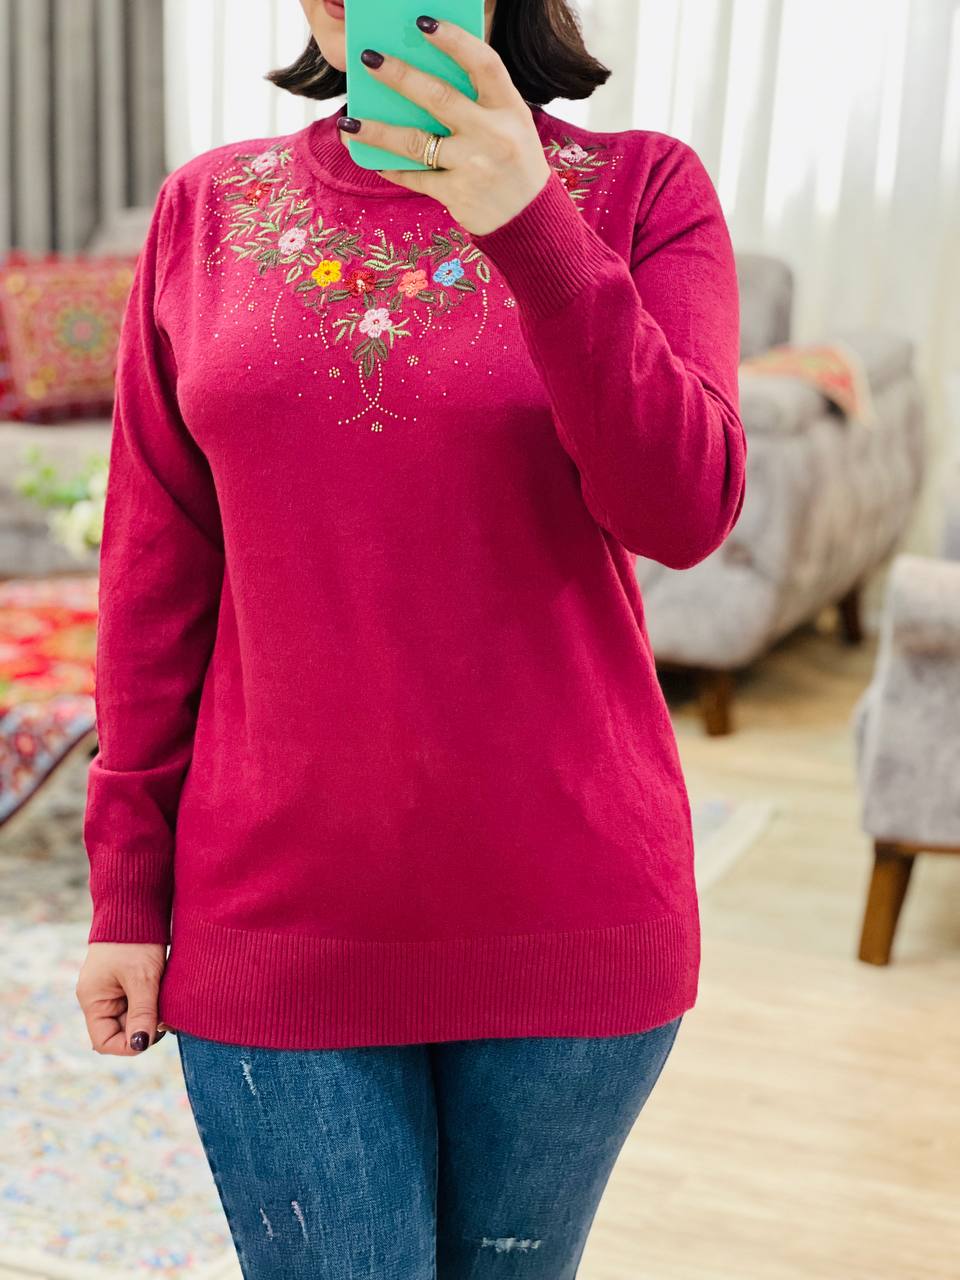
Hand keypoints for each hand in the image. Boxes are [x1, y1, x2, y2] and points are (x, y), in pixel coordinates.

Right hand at [76, 942, 167, 1054]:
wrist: (136, 904)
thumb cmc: (135, 941)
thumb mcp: (142, 979)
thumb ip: (142, 1013)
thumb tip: (141, 1045)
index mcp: (93, 1000)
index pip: (105, 1042)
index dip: (129, 1045)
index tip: (154, 1033)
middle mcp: (99, 998)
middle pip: (121, 1030)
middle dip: (144, 1027)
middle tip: (168, 1016)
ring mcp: (113, 989)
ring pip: (133, 1016)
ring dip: (151, 1014)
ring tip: (167, 1000)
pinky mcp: (127, 980)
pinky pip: (139, 1002)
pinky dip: (153, 1002)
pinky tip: (166, 992)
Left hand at [338, 16, 551, 235]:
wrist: (531, 220)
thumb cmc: (515, 164)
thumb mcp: (512, 125)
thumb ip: (480, 103)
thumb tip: (423, 80)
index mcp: (510, 109)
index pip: (483, 64)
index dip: (454, 40)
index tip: (423, 22)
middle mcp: (493, 134)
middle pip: (438, 97)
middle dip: (399, 76)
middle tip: (368, 59)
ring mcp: (474, 165)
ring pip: (416, 142)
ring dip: (378, 131)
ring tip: (349, 122)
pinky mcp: (457, 194)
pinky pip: (416, 176)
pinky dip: (393, 168)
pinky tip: (373, 158)